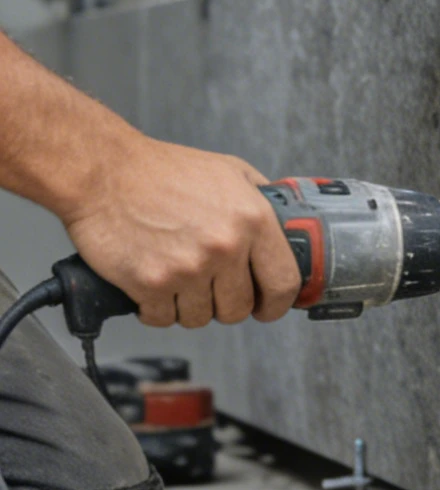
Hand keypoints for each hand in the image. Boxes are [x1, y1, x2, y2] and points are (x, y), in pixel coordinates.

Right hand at [59, 139, 302, 329]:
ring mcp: (187, 269)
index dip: (276, 304)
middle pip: (238, 309)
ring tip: (178, 280)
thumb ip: (262, 201)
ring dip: (189, 306)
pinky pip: (163, 318)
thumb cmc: (163, 170)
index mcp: (253, 221)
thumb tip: (284, 228)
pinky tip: (153, 285)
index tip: (266, 307)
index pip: (283, 284)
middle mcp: (225, 248)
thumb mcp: (230, 172)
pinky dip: (156, 309)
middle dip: (225, 304)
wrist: (105, 172)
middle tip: (210, 288)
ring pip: (200, 318)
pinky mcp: (150, 283)